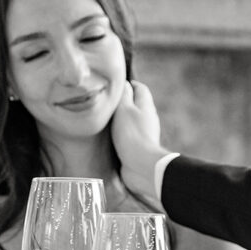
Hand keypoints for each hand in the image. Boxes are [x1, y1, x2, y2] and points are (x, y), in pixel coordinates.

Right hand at [111, 80, 169, 207]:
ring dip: (119, 119)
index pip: (140, 88)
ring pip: (130, 120)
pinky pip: (127, 135)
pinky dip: (119, 134)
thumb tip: (125, 84)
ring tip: (103, 119)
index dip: (128, 84)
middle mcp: (147, 118)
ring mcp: (143, 133)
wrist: (140, 164)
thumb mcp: (124, 109)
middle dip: (121, 102)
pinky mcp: (137, 146)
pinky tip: (108, 136)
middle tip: (105, 103)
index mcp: (146, 106)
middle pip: (135, 104)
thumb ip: (124, 95)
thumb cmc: (132, 134)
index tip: (114, 86)